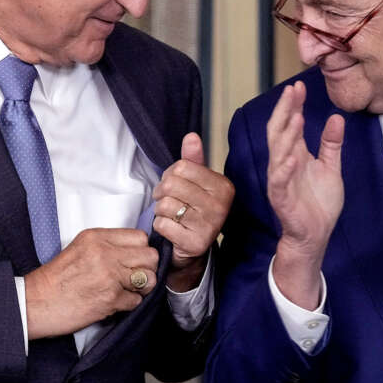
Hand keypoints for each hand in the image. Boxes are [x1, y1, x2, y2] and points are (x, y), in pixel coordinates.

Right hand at [23, 228, 159, 338]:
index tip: (134, 260)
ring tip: (127, 290)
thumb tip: (134, 251)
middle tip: (134, 277)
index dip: (141, 250)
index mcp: (96, 237)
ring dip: (142, 288)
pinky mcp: (110, 299)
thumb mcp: (79, 248)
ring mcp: (109, 276)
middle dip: (146, 269)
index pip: (140, 237)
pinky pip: (136, 301)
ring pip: (149, 278)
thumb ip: (106, 245)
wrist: (35, 303)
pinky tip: (114, 303)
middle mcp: (105, 253)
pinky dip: (129, 304)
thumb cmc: (55, 279)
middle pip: (150, 256)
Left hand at [152, 133, 234, 290]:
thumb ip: (192, 159)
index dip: (170, 174)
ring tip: (169, 214)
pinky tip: (171, 229)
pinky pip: (162, 224)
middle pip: (171, 185)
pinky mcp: (195, 244)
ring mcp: (209, 226)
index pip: (182, 167)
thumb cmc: (193, 208)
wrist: (194, 246)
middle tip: (166, 200)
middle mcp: (220, 205)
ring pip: (165, 205)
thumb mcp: (195, 181)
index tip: (174, 184)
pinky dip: (160, 226)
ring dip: (160, 210)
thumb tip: (191, 136)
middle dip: (161, 192)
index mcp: (223, 186)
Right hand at [266, 81, 344, 308]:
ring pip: (278, 152)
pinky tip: (292, 157)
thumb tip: (336, 117)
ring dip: (286, 135)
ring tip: (295, 117)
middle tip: (292, 91)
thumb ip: (331, 144)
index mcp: (295, 154)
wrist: (316, 235)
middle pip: (280, 131)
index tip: (299, 86)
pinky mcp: (281, 198)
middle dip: (285, 111)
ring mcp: (280, 180)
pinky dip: (285, 169)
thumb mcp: (331, 168)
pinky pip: (280, 181)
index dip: (294, 105)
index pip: (291, 124)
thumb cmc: (320, 203)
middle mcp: (284, 163)